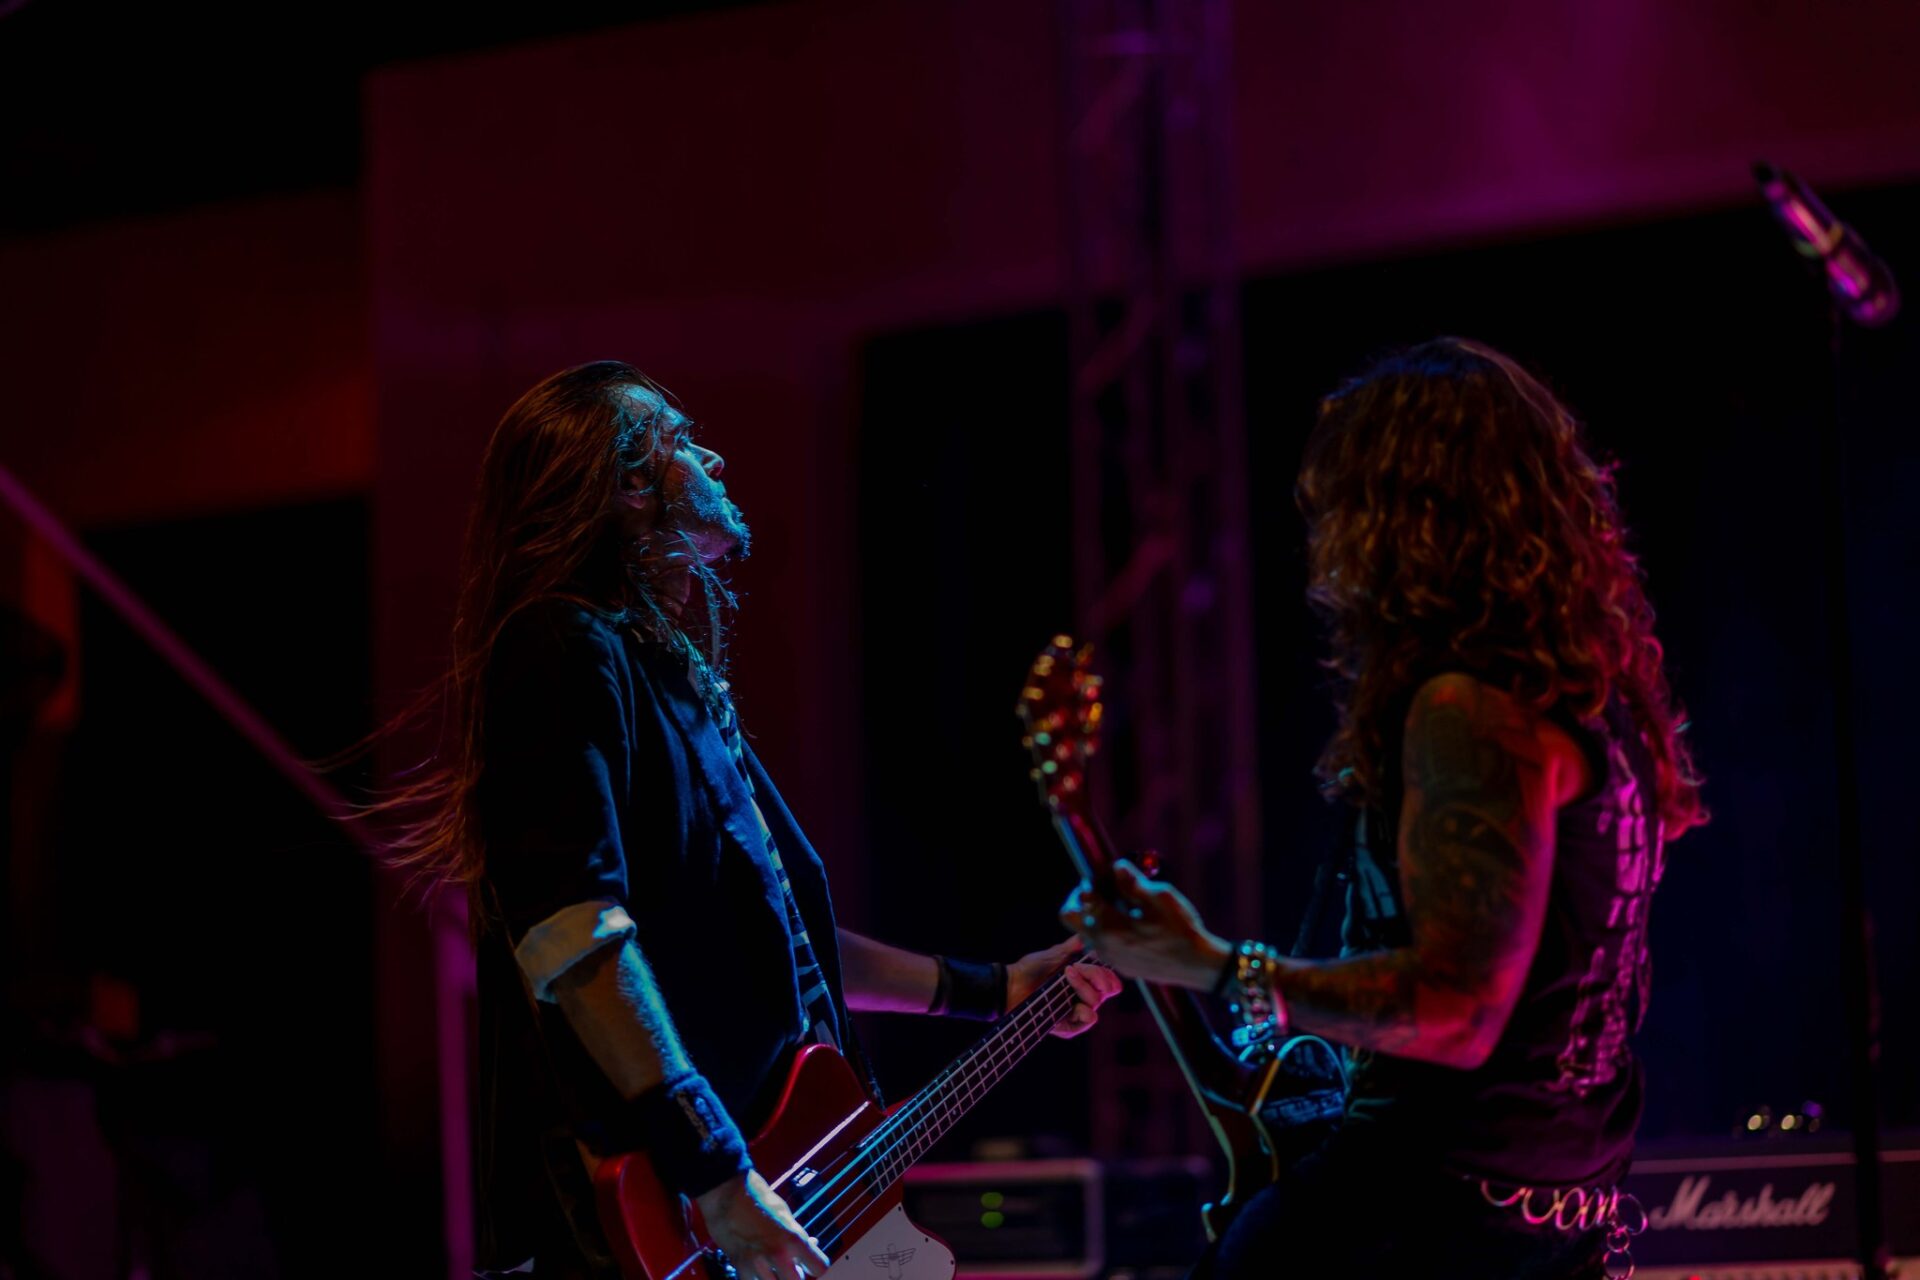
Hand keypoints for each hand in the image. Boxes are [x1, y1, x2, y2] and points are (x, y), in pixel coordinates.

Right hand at [695, 1170, 832, 1279]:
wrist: (725, 1193)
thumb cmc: (756, 1198)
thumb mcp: (785, 1213)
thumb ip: (796, 1235)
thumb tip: (810, 1246)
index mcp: (794, 1238)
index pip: (820, 1267)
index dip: (816, 1266)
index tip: (810, 1263)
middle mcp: (778, 1254)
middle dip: (795, 1276)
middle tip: (791, 1267)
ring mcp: (758, 1263)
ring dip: (774, 1278)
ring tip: (771, 1265)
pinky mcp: (739, 1267)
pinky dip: (755, 1276)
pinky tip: (755, 1265)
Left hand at [1005, 936, 1123, 1037]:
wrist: (1011, 985)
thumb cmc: (1031, 968)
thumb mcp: (1053, 953)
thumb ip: (1073, 946)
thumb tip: (1087, 934)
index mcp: (1086, 980)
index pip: (1111, 980)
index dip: (1107, 972)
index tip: (1090, 962)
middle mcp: (1085, 996)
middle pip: (1108, 990)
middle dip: (1097, 976)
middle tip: (1076, 967)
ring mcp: (1077, 1010)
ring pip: (1096, 1002)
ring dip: (1083, 987)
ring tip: (1066, 975)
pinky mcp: (1069, 1025)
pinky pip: (1087, 1022)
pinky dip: (1085, 1013)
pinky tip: (1075, 1005)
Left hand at [1060, 860, 1232, 990]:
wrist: (1198, 965)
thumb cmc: (1181, 930)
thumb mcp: (1160, 897)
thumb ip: (1132, 881)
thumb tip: (1116, 867)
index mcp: (1109, 927)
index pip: (1079, 900)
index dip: (1089, 883)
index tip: (1105, 876)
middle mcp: (1103, 946)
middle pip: (1073, 919)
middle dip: (1084, 900)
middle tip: (1105, 889)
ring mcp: (1111, 959)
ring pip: (1087, 932)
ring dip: (1096, 916)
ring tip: (1123, 905)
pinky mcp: (1122, 967)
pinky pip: (1103, 945)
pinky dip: (1108, 931)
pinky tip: (1134, 924)